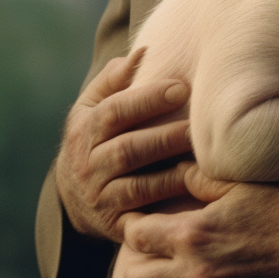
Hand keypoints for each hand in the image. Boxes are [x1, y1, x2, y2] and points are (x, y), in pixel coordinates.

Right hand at [55, 52, 193, 242]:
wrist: (74, 197)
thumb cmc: (94, 139)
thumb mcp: (92, 108)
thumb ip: (113, 79)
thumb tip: (142, 52)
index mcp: (83, 130)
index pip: (114, 111)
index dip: (147, 99)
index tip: (182, 88)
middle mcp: (86, 166)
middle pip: (128, 150)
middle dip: (165, 137)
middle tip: (200, 125)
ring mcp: (99, 198)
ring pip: (138, 186)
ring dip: (173, 172)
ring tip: (204, 159)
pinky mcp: (115, 225)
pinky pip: (145, 217)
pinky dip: (170, 206)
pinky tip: (197, 192)